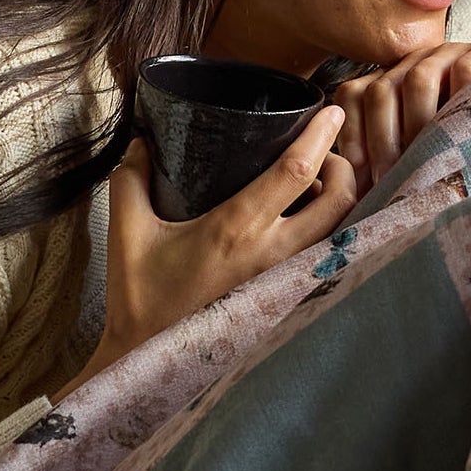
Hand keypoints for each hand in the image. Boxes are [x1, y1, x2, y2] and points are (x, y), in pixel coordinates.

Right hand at [61, 104, 358, 394]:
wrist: (147, 359)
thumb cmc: (140, 297)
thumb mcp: (126, 232)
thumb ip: (131, 179)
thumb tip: (142, 142)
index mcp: (236, 229)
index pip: (296, 172)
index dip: (321, 136)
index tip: (332, 111)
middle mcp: (271, 253)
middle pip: (338, 199)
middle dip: (344, 166)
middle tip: (327, 151)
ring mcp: (282, 278)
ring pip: (338, 229)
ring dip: (339, 199)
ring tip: (317, 183)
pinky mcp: (283, 295)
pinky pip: (322, 254)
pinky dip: (328, 230)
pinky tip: (307, 220)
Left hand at [329, 40, 470, 185]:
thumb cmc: (470, 128)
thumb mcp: (427, 139)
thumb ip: (399, 155)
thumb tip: (367, 197)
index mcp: (393, 80)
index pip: (354, 94)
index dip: (351, 132)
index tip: (357, 169)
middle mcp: (415, 63)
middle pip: (380, 91)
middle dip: (380, 140)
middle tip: (389, 178)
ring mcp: (448, 55)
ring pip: (417, 80)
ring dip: (416, 125)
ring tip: (422, 162)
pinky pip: (464, 73)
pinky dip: (459, 103)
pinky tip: (461, 136)